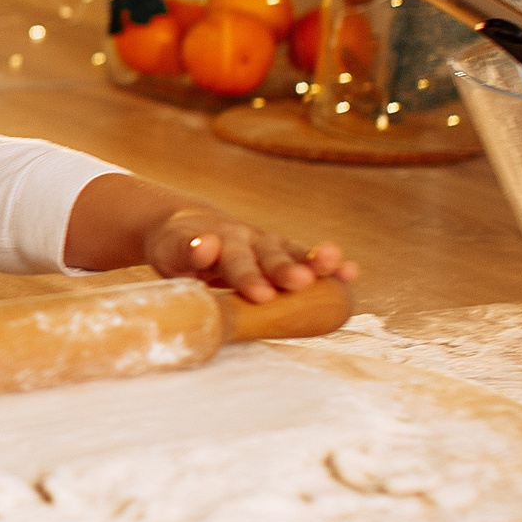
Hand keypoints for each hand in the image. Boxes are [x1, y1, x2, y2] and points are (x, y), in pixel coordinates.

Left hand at [142, 208, 359, 302]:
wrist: (191, 228)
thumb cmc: (177, 249)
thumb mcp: (171, 252)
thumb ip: (186, 252)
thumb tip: (203, 246)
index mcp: (213, 241)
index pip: (227, 258)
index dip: (243, 275)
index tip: (260, 292)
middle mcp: (245, 239)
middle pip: (264, 257)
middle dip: (282, 270)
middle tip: (299, 281)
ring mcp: (266, 246)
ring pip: (292, 254)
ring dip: (313, 262)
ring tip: (336, 266)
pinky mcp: (283, 255)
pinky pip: (307, 261)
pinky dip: (329, 268)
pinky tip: (350, 272)